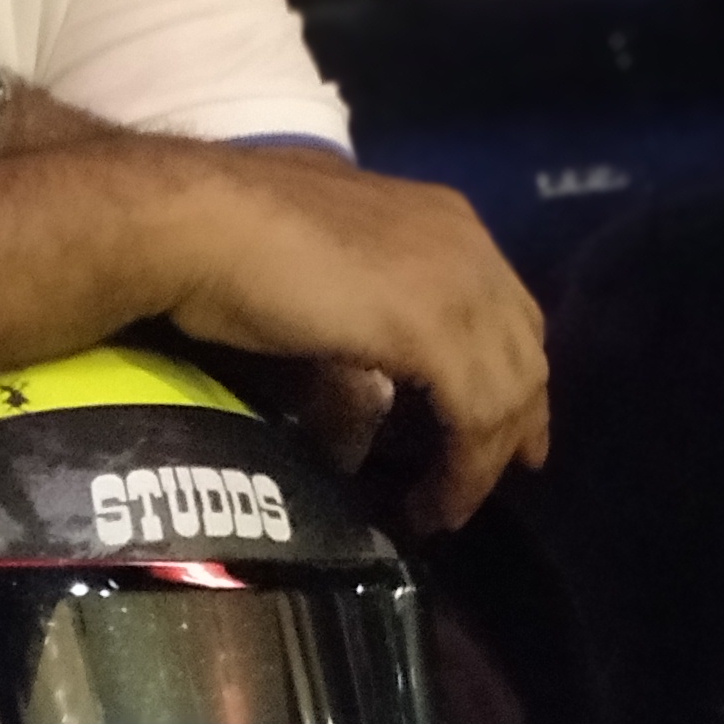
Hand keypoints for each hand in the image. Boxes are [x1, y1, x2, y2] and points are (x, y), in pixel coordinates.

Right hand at [149, 151, 546, 528]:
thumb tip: (361, 378)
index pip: (504, 304)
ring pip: (509, 391)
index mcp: (443, 216)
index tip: (500, 421)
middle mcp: (467, 244)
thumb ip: (358, 305)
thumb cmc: (230, 230)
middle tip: (501, 472)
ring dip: (484, 460)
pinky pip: (477, 417)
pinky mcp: (434, 331)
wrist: (200, 221)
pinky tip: (437, 504)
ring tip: (449, 507)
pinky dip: (465, 471)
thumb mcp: (321, 263)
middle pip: (523, 348)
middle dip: (518, 417)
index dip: (510, 366)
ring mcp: (457, 284)